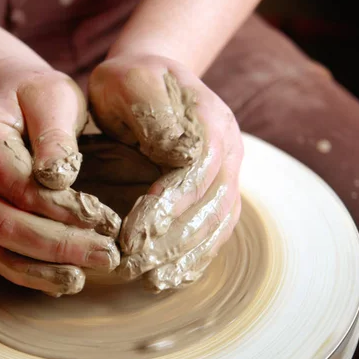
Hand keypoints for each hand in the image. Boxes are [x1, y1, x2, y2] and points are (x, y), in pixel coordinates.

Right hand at [0, 57, 120, 296]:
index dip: (63, 209)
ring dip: (40, 269)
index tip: (107, 220)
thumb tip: (60, 180)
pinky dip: (26, 273)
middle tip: (107, 255)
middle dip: (59, 245)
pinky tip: (61, 280)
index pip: (20, 186)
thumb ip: (55, 135)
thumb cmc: (35, 95)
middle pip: (4, 224)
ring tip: (83, 279)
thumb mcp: (52, 96)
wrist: (7, 100)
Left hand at [88, 54, 242, 292]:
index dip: (165, 209)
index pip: (194, 175)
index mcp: (209, 123)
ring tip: (151, 281)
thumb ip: (155, 114)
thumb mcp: (133, 82)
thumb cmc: (130, 81)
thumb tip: (183, 154)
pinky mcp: (216, 191)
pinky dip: (195, 257)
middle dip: (171, 242)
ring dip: (184, 257)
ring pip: (215, 225)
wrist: (148, 77)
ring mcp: (227, 173)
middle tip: (132, 265)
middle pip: (209, 207)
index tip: (131, 236)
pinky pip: (214, 230)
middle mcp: (227, 151)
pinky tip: (170, 277)